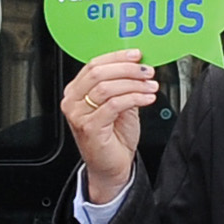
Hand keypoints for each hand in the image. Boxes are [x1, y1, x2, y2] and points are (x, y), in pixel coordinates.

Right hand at [60, 47, 156, 206]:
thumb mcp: (120, 105)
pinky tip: (147, 98)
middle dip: (127, 69)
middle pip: (99, 72)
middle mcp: (72, 101)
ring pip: (107, 87)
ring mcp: (78, 115)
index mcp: (76, 91)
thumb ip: (124, 86)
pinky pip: (114, 105)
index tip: (137, 55)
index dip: (117, 57)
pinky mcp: (90, 127)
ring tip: (151, 86)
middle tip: (147, 71)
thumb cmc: (114, 138)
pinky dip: (134, 98)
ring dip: (134, 84)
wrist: (111, 167)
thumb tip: (138, 66)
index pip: (93, 64)